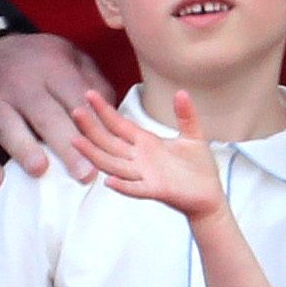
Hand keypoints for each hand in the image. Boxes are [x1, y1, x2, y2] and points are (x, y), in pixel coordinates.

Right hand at [0, 32, 114, 189]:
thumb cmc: (36, 60)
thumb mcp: (67, 55)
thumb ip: (91, 80)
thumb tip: (112, 111)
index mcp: (51, 66)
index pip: (74, 96)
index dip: (90, 122)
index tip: (107, 147)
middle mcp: (21, 84)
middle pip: (45, 115)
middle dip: (66, 145)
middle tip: (84, 174)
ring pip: (8, 127)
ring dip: (24, 149)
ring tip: (40, 171)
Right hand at [71, 89, 225, 221]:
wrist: (209, 195)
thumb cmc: (197, 167)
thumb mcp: (193, 135)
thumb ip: (185, 114)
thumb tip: (180, 91)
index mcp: (147, 143)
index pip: (120, 125)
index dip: (104, 111)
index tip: (89, 94)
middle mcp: (140, 159)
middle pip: (110, 143)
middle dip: (92, 128)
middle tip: (76, 111)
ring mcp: (146, 176)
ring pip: (114, 165)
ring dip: (95, 154)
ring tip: (77, 141)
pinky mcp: (157, 190)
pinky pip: (137, 189)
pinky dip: (123, 186)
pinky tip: (109, 181)